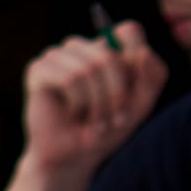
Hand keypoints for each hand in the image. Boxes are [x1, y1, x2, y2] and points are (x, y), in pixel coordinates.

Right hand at [22, 22, 167, 178]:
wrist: (75, 158)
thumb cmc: (106, 130)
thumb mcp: (140, 106)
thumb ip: (152, 77)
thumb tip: (144, 51)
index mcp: (106, 51)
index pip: (131, 32)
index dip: (138, 63)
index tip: (132, 96)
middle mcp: (81, 48)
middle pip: (109, 54)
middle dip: (117, 96)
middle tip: (115, 121)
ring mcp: (57, 56)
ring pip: (88, 67)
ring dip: (98, 104)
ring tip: (95, 123)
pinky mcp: (38, 70)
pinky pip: (68, 79)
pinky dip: (78, 104)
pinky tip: (72, 115)